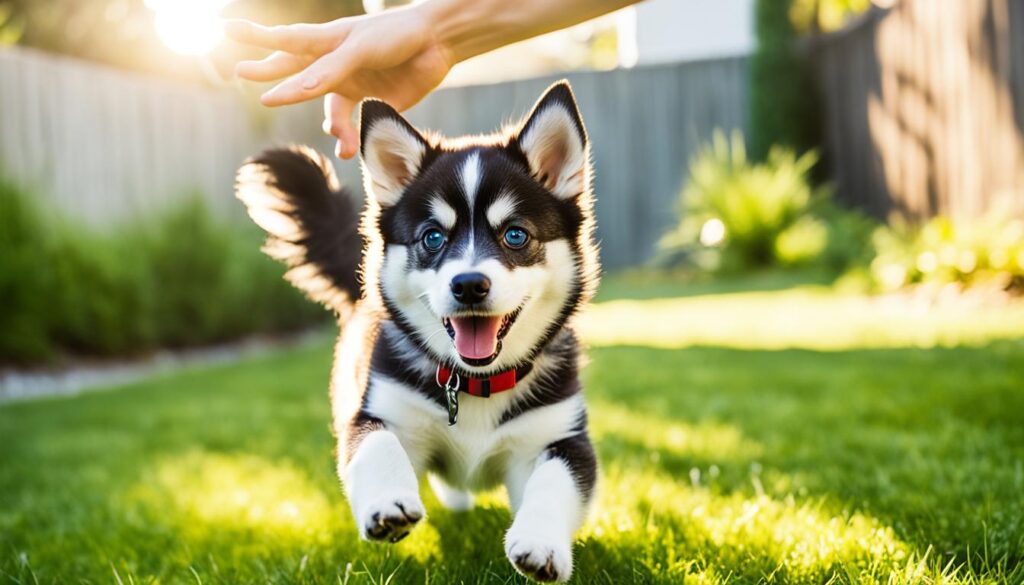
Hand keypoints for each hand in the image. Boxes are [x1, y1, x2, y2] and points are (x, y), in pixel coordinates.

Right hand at [226, 5, 452, 158]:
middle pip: (296, 73)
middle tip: (239, 73)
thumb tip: (289, 92)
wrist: (439, 43)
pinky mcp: (377, 101)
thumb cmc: (396, 35)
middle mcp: (336, 63)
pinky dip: (353, 138)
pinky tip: (353, 150)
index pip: (283, 41)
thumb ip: (325, 72)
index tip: (225, 30)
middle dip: (271, 76)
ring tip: (343, 145)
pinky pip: (357, 124)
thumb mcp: (357, 50)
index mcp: (327, 42)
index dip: (254, 37)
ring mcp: (356, 83)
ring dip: (334, 129)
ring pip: (330, 111)